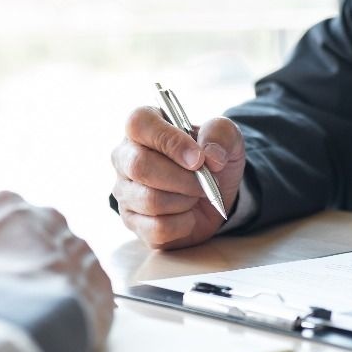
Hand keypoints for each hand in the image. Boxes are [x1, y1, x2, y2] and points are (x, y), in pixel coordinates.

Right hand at [0, 191, 113, 348]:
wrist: (15, 329)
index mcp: (3, 206)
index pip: (0, 220)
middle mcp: (46, 217)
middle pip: (39, 239)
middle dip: (31, 265)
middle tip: (15, 300)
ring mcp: (78, 246)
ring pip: (68, 264)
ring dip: (56, 287)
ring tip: (37, 320)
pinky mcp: (101, 278)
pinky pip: (90, 292)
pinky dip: (79, 310)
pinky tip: (59, 329)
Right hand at [111, 106, 244, 248]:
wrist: (214, 195)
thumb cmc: (211, 159)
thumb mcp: (227, 138)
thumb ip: (221, 133)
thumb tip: (211, 155)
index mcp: (143, 126)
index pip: (139, 123)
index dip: (170, 141)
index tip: (198, 158)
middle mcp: (125, 157)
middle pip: (139, 166)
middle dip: (183, 178)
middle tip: (205, 181)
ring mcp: (125, 191)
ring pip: (150, 200)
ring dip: (186, 200)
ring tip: (195, 195)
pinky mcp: (133, 222)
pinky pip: (157, 228)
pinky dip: (183, 224)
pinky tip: (187, 214)